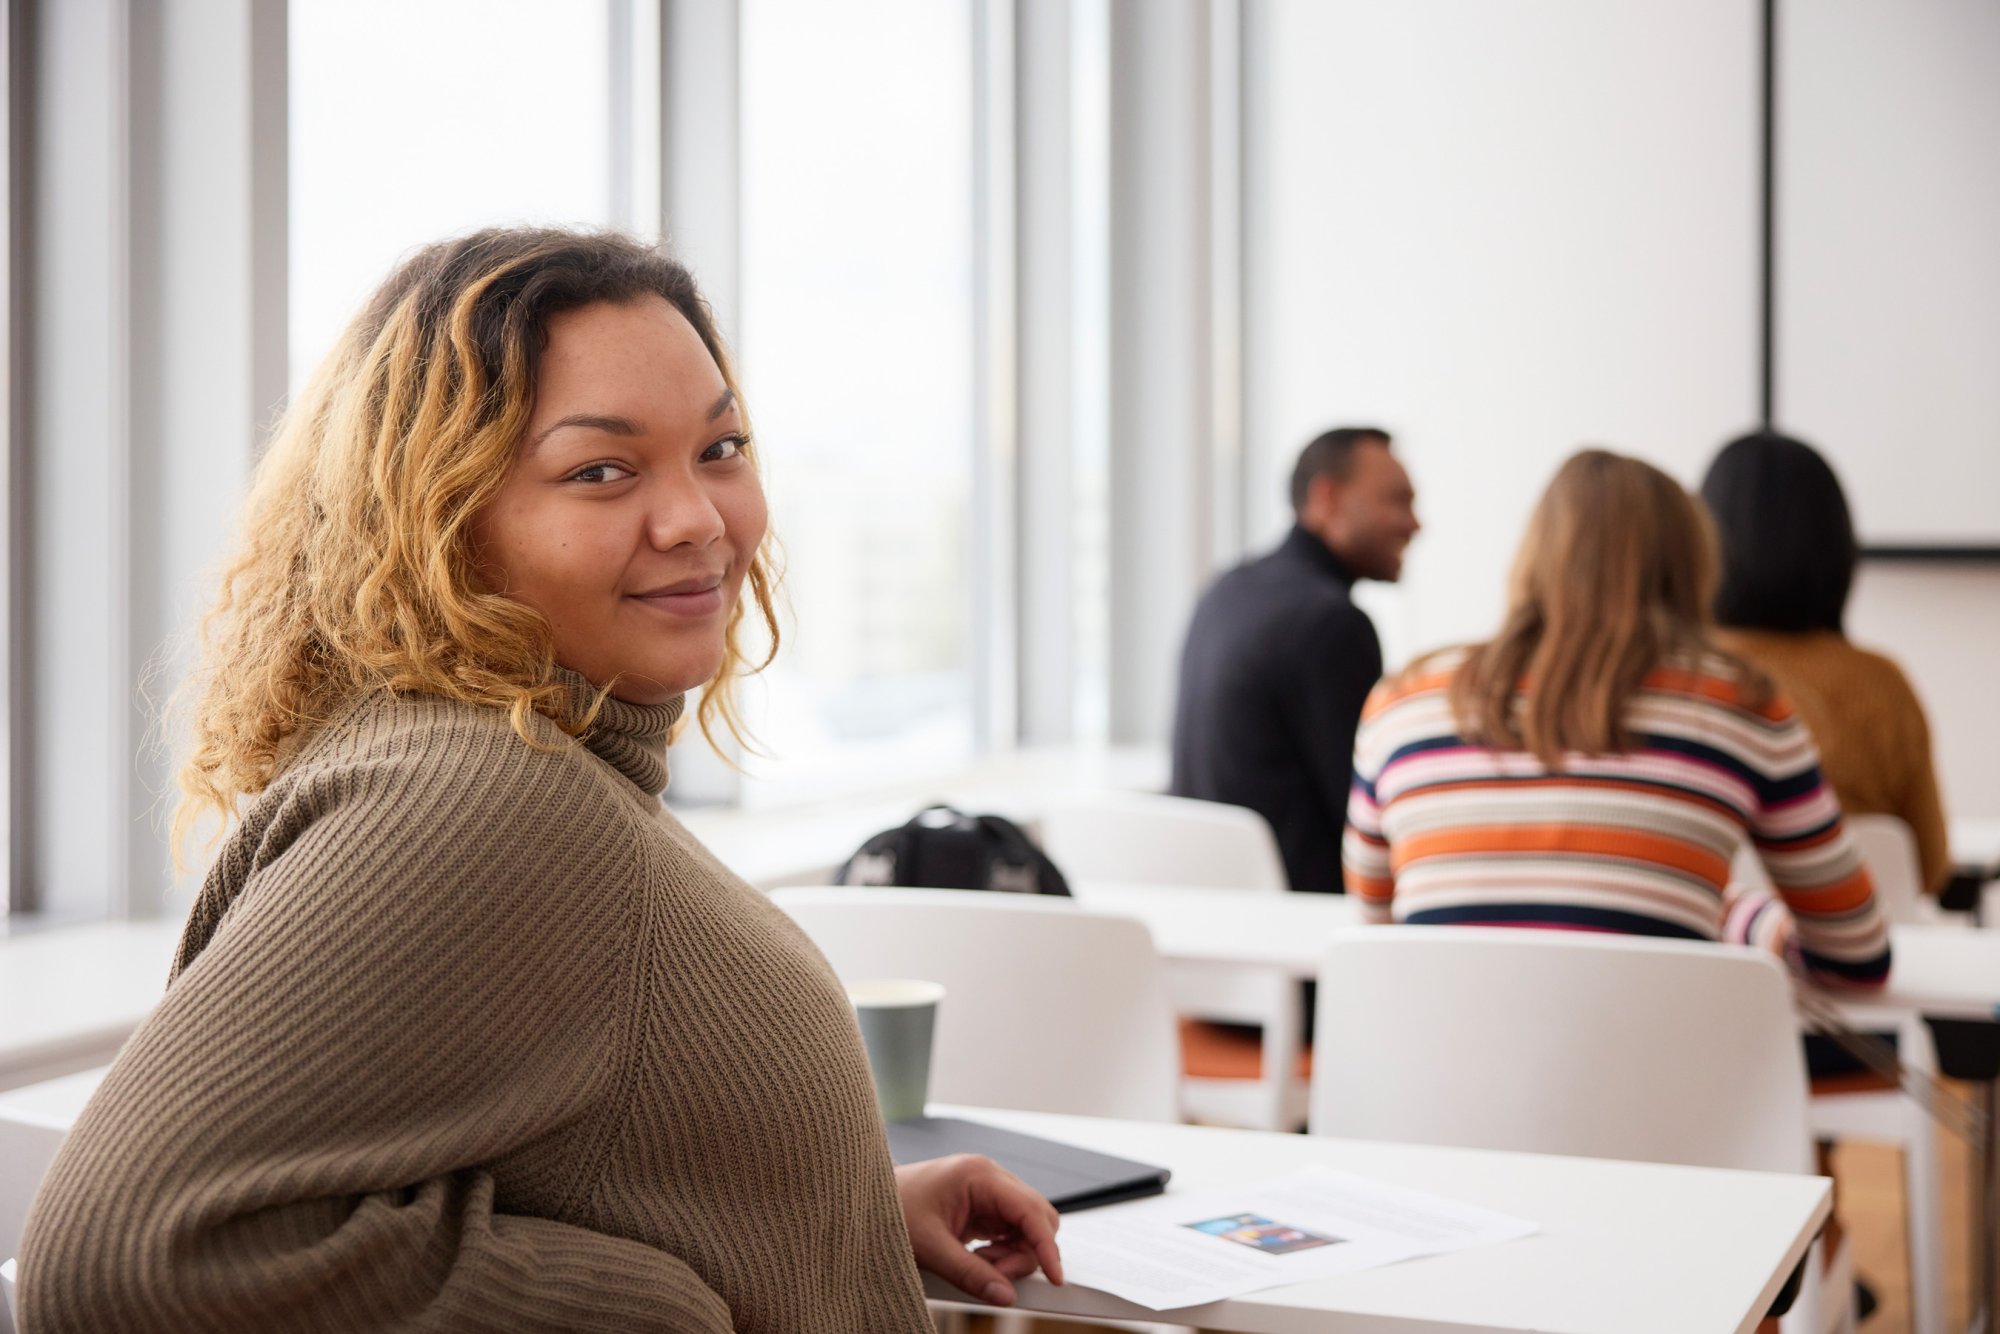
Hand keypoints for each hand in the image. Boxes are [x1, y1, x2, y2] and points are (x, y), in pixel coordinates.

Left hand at [895, 1154, 1063, 1306]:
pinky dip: (1000, 1254)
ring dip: (1011, 1256)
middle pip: (1035, 1218)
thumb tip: (1004, 1295)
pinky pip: (1007, 1234)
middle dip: (1025, 1253)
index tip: (1056, 1276)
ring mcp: (986, 1192)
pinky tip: (978, 1261)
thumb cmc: (891, 1210)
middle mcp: (989, 1179)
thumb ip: (969, 1273)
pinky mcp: (980, 1207)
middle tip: (996, 1277)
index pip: (1030, 1211)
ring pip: (1024, 1229)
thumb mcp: (929, 1247)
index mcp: (979, 1175)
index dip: (1047, 1246)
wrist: (863, 1200)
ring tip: (979, 1269)